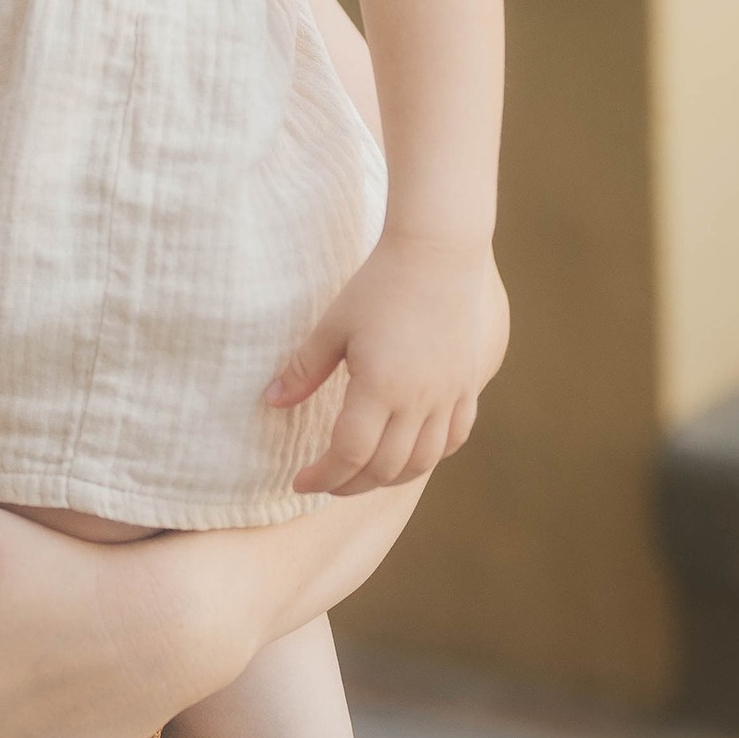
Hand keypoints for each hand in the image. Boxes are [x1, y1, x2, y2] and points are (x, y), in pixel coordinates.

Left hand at [264, 230, 507, 494]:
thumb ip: (303, 369)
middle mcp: (419, 400)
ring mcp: (449, 395)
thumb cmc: (380, 284)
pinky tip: (410, 454)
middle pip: (385, 467)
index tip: (301, 481)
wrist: (439, 253)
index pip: (350, 454)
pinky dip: (430, 456)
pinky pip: (454, 438)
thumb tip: (271, 402)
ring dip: (389, 477)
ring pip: (423, 462)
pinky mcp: (468, 384)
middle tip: (326, 482)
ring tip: (363, 475)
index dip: (323, 476)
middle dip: (350, 484)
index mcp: (380, 387)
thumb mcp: (333, 325)